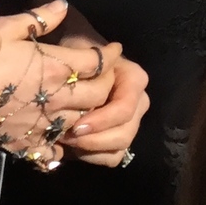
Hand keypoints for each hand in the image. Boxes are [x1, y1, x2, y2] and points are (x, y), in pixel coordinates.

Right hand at [0, 16, 147, 168]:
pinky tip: (62, 134)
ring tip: (87, 102)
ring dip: (91, 111)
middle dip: (107, 82)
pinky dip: (66, 141)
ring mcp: (47, 126)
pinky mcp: (32, 146)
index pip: (97, 61)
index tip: (113, 49)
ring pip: (86, 121)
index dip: (108, 54)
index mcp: (56, 66)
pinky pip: (60, 148)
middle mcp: (59, 98)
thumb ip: (38, 18)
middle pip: (99, 93)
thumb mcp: (3, 28)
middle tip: (104, 74)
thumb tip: (63, 6)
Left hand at [64, 52, 148, 166]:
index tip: (75, 126)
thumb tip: (106, 59)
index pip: (124, 109)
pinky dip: (93, 156)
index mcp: (135, 79)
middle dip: (93, 140)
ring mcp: (132, 122)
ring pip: (119, 148)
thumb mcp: (81, 47)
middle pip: (124, 134)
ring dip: (91, 149)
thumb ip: (93, 57)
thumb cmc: (78, 52)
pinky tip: (75, 146)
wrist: (76, 64)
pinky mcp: (121, 137)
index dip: (101, 121)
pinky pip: (112, 157)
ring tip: (67, 139)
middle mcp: (139, 102)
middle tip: (66, 136)